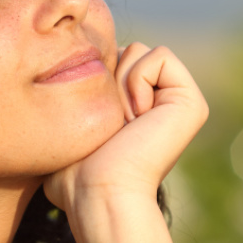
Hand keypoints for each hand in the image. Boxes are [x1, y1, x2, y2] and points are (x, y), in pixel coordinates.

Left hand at [43, 43, 207, 213]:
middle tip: (112, 125)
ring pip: (139, 50)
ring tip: (124, 125)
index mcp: (140, 109)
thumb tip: (51, 103)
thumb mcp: (68, 131)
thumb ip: (71, 108)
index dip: (92, 81)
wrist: (98, 192)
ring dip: (120, 85)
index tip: (97, 124)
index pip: (109, 60)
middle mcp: (163, 103)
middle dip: (106, 80)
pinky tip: (138, 118)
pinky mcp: (192, 102)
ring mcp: (180, 103)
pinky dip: (138, 82)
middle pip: (124, 50)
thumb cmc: (75, 174)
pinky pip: (160, 56)